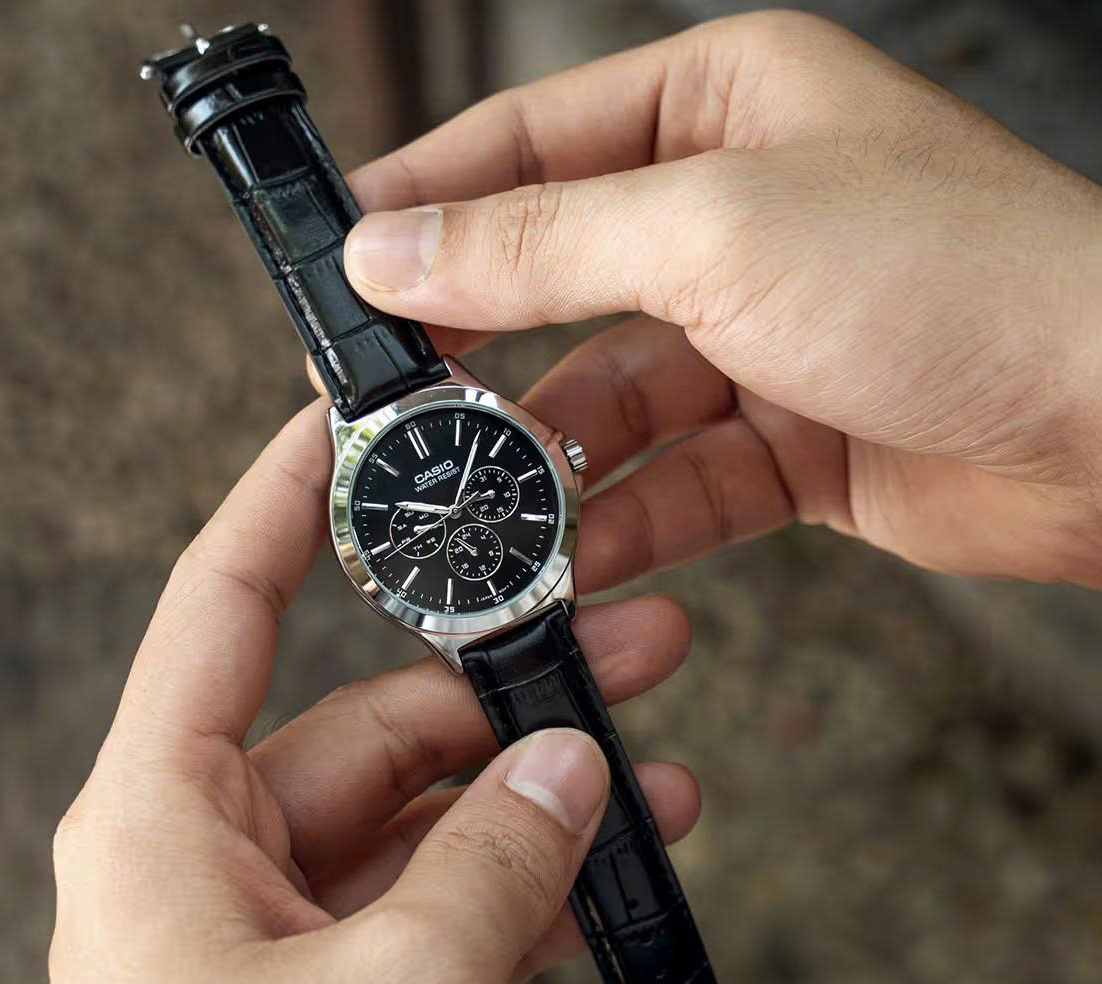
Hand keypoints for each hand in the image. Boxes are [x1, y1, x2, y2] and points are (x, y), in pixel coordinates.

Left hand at [48, 402, 698, 983]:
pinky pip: (432, 907)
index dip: (285, 499)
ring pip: (418, 820)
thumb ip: (497, 860)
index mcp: (168, 819)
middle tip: (616, 641)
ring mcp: (273, 933)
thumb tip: (571, 770)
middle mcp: (211, 858)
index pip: (227, 603)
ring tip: (649, 769)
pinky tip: (610, 871)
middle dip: (500, 690)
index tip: (344, 425)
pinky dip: (516, 890)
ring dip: (529, 798)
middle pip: (370, 723)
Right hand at [344, 11, 1101, 588]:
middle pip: (560, 282)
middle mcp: (735, 214)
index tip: (344, 265)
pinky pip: (672, 483)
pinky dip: (622, 522)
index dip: (430, 203)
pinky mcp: (786, 440)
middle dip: (481, 353)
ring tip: (482, 509)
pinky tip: (572, 558)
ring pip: (610, 402)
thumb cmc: (956, 278)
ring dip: (549, 461)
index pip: (532, 144)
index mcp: (722, 109)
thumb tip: (395, 246)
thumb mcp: (716, 227)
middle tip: (397, 412)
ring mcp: (760, 334)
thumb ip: (540, 243)